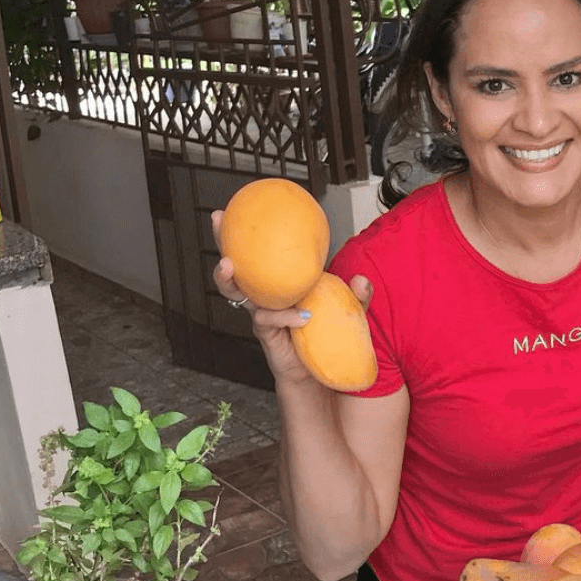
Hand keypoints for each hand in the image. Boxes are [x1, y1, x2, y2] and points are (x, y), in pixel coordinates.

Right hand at [211, 209, 372, 386]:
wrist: (319, 374)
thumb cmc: (328, 338)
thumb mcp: (348, 313)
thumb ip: (356, 297)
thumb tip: (362, 280)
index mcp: (281, 283)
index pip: (261, 254)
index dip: (247, 232)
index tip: (237, 206)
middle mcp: (266, 295)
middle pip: (236, 266)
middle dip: (223, 241)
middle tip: (219, 220)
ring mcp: (262, 314)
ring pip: (236, 292)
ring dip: (228, 278)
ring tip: (228, 265)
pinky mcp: (266, 334)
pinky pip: (266, 319)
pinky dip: (282, 316)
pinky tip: (301, 316)